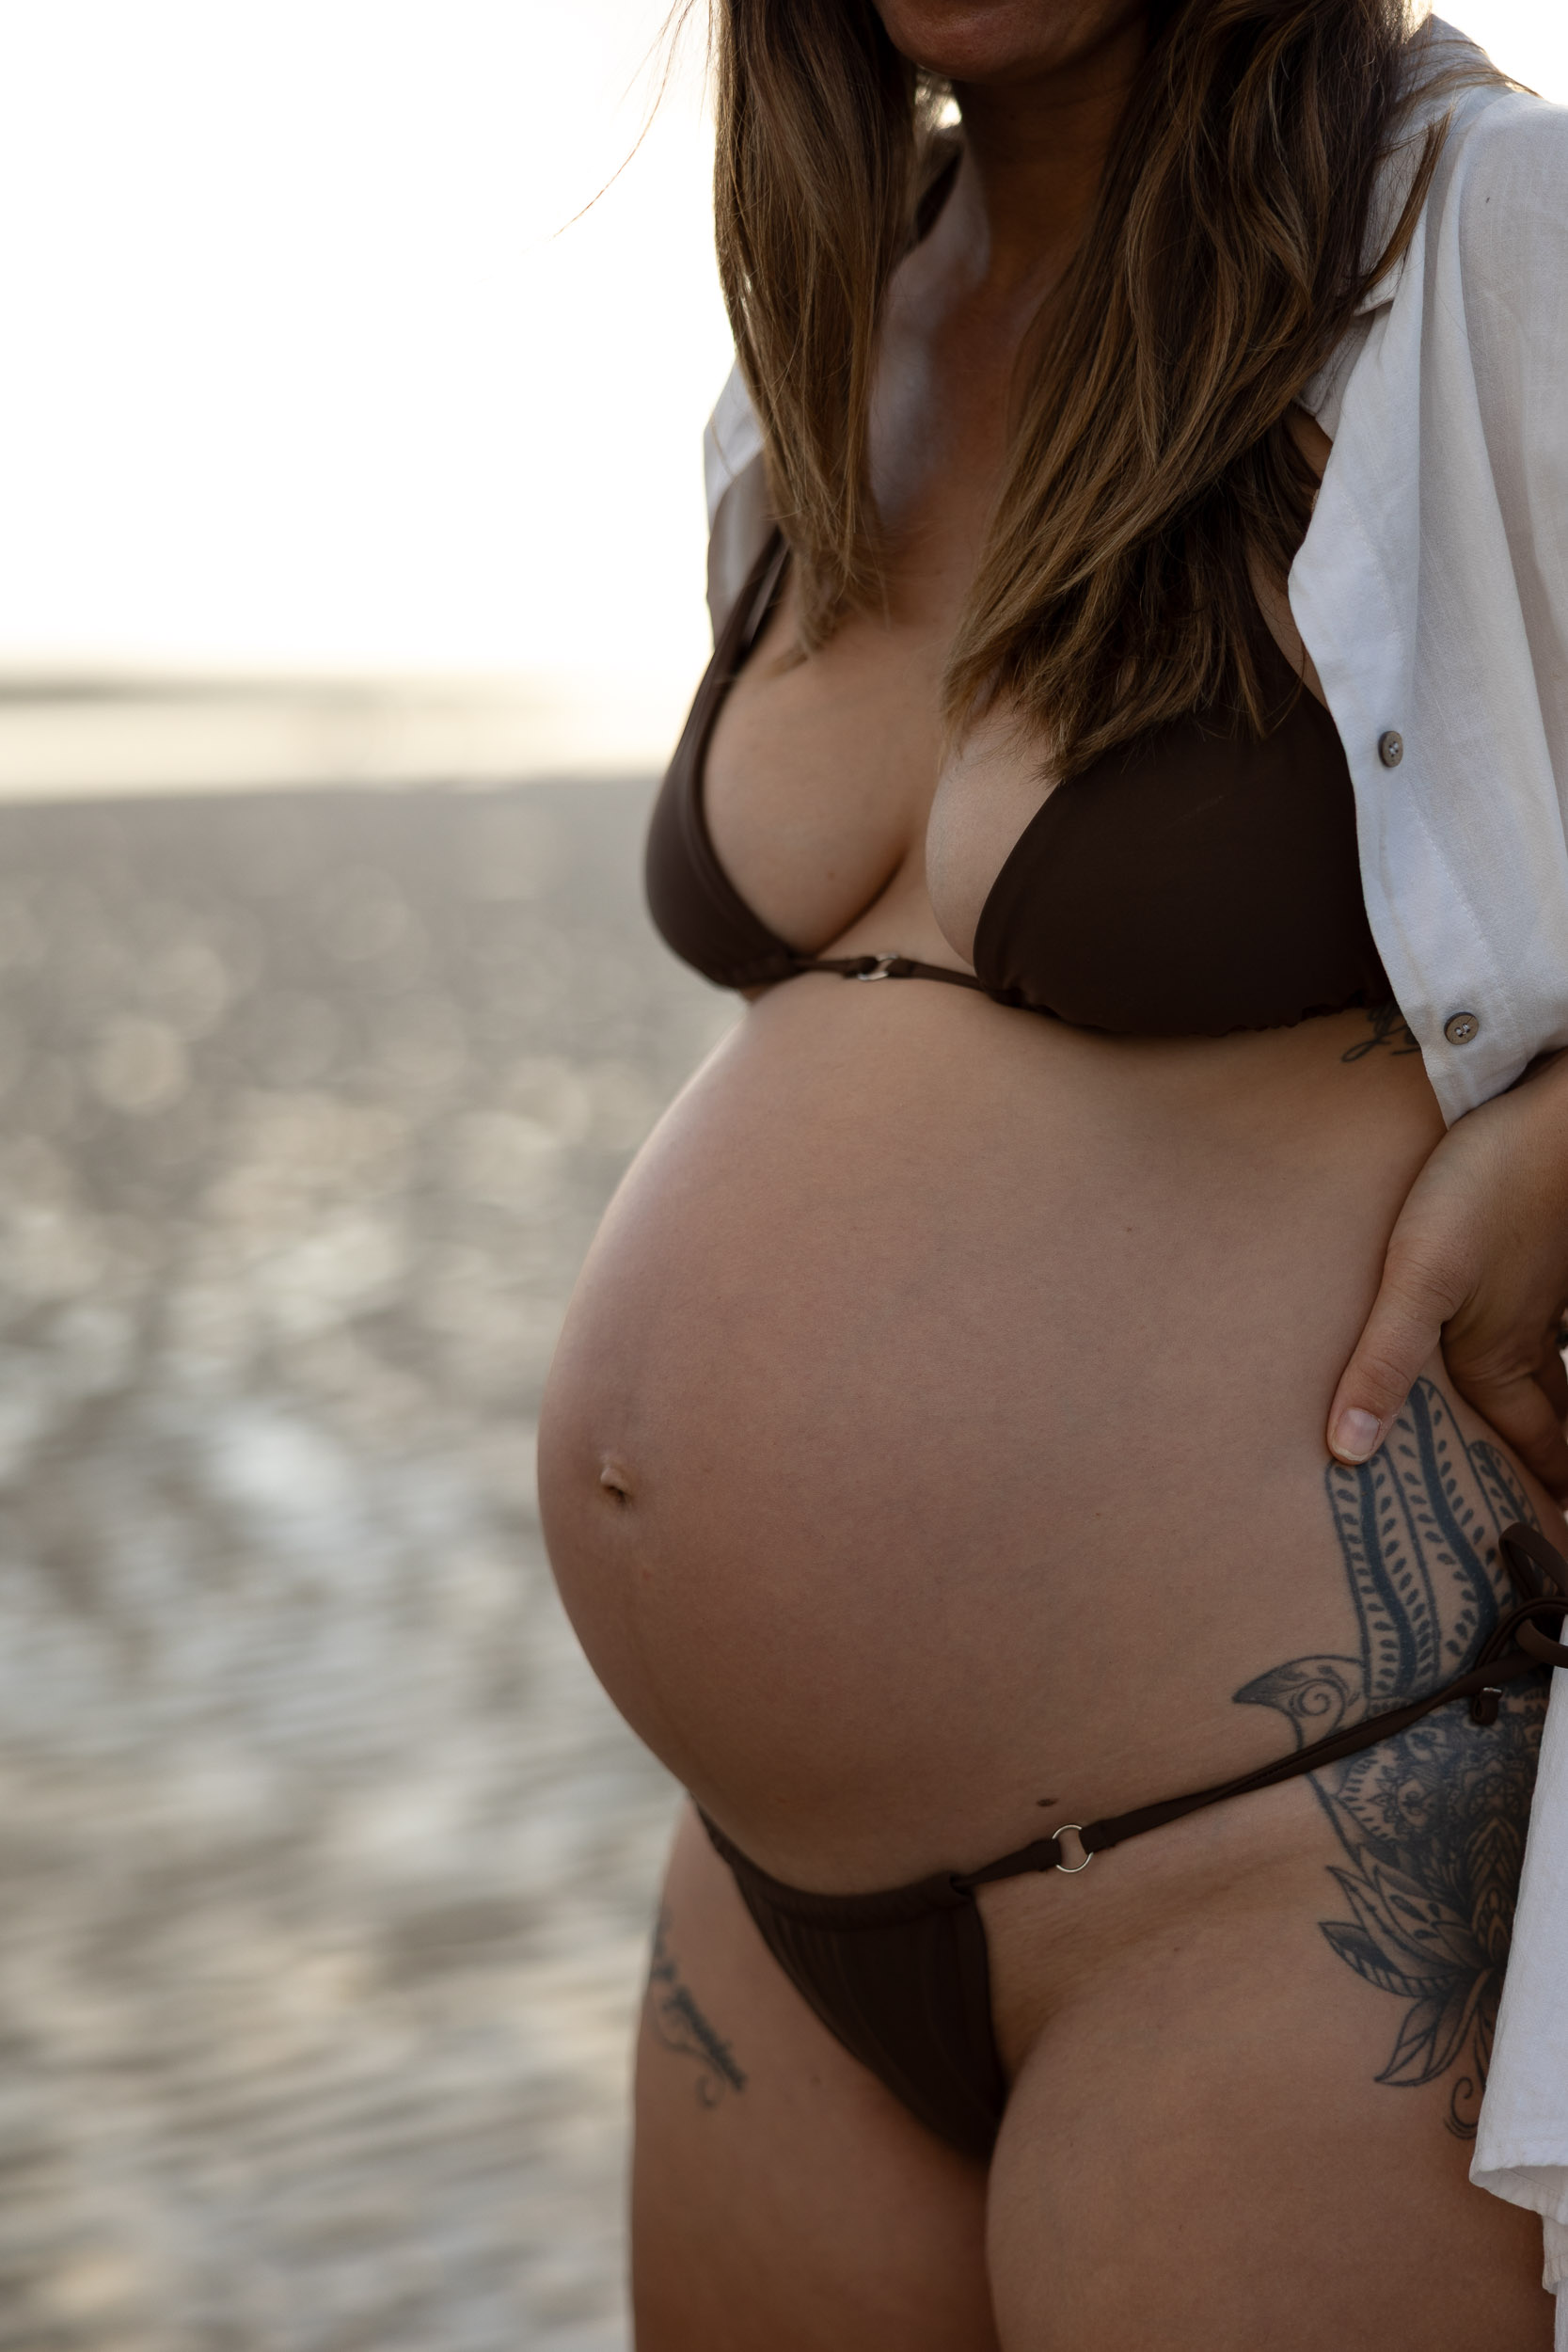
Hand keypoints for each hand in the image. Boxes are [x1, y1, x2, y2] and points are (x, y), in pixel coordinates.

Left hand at [1327, 1049, 1567, 1499]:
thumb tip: (1348, 1451)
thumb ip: (1384, 1361)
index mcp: (1501, 1357)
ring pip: (1556, 1370)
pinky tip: (1534, 1341)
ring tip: (1547, 1446)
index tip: (1554, 1549)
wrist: (1550, 1108)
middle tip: (1555, 1510)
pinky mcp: (1544, 1247)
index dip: (1544, 1500)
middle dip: (1554, 1465)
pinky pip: (1549, 1322)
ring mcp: (1547, 1290)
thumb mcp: (1418, 1278)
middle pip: (1553, 1419)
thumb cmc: (1485, 1188)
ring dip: (1553, 1410)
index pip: (1535, 1450)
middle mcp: (1532, 1334)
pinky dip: (1546, 1353)